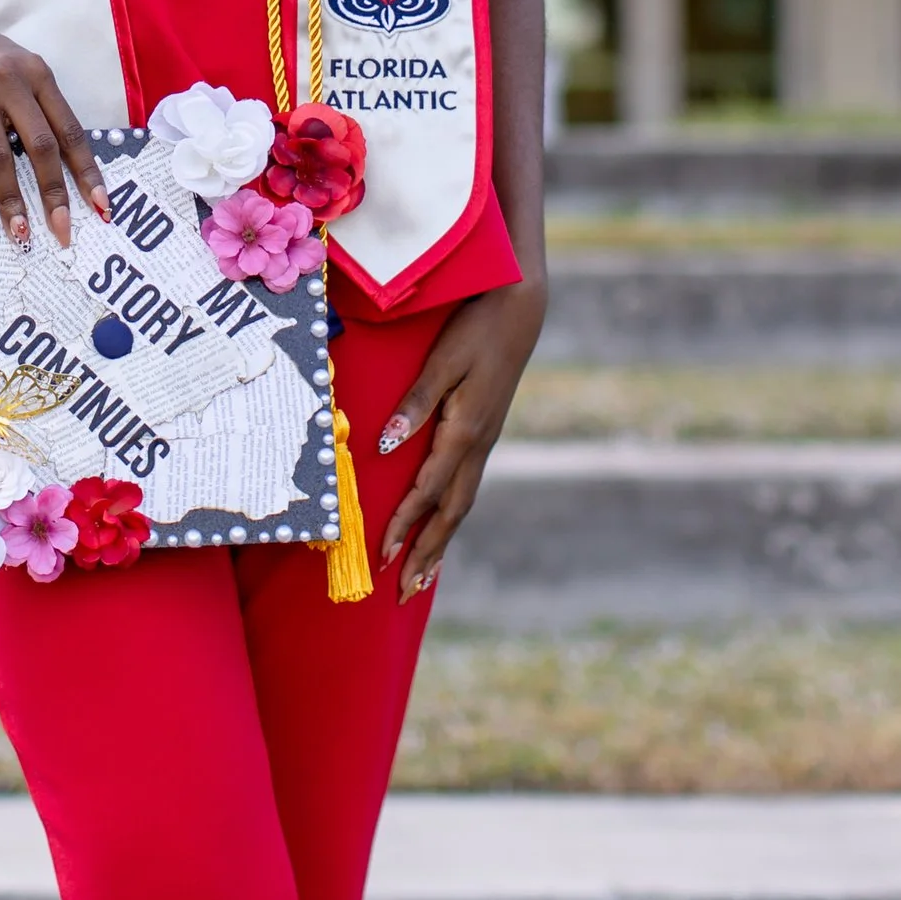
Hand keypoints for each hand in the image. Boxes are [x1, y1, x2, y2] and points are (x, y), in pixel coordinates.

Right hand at [0, 4, 110, 249]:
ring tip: (21, 234)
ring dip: (12, 201)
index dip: (87, 171)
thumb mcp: (16, 69)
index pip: (69, 129)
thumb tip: (58, 167)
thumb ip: (36, 108)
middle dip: (53, 195)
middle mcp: (9, 80)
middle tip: (61, 232)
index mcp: (37, 72)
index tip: (100, 206)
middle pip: (39, 146)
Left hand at [374, 275, 545, 598]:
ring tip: (421, 576)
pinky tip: (443, 523)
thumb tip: (386, 444)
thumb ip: (416, 402)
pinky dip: (452, 515)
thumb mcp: (444, 361)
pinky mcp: (486, 431)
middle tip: (402, 592)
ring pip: (461, 504)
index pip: (427, 491)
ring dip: (440, 542)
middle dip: (425, 553)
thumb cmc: (477, 328)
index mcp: (465, 431)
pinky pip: (467, 486)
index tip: (379, 554)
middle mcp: (478, 445)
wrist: (521, 308)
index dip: (403, 524)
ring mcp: (485, 440)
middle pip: (450, 513)